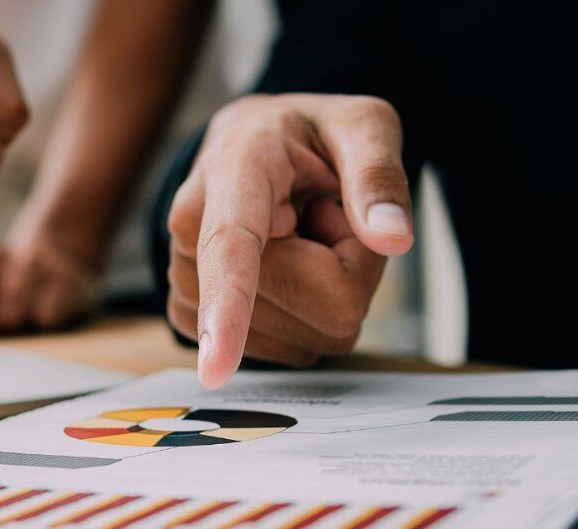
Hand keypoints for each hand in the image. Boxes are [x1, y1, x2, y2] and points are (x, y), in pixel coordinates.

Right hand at [166, 94, 413, 388]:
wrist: (253, 143)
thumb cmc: (309, 135)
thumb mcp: (363, 125)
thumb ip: (379, 176)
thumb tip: (392, 239)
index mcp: (235, 168)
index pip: (231, 245)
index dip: (228, 307)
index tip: (216, 368)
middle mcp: (192, 224)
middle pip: (308, 300)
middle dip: (346, 266)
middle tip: (328, 212)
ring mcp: (185, 277)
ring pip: (299, 333)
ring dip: (323, 293)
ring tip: (302, 233)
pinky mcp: (191, 315)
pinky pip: (283, 349)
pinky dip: (302, 317)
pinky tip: (284, 265)